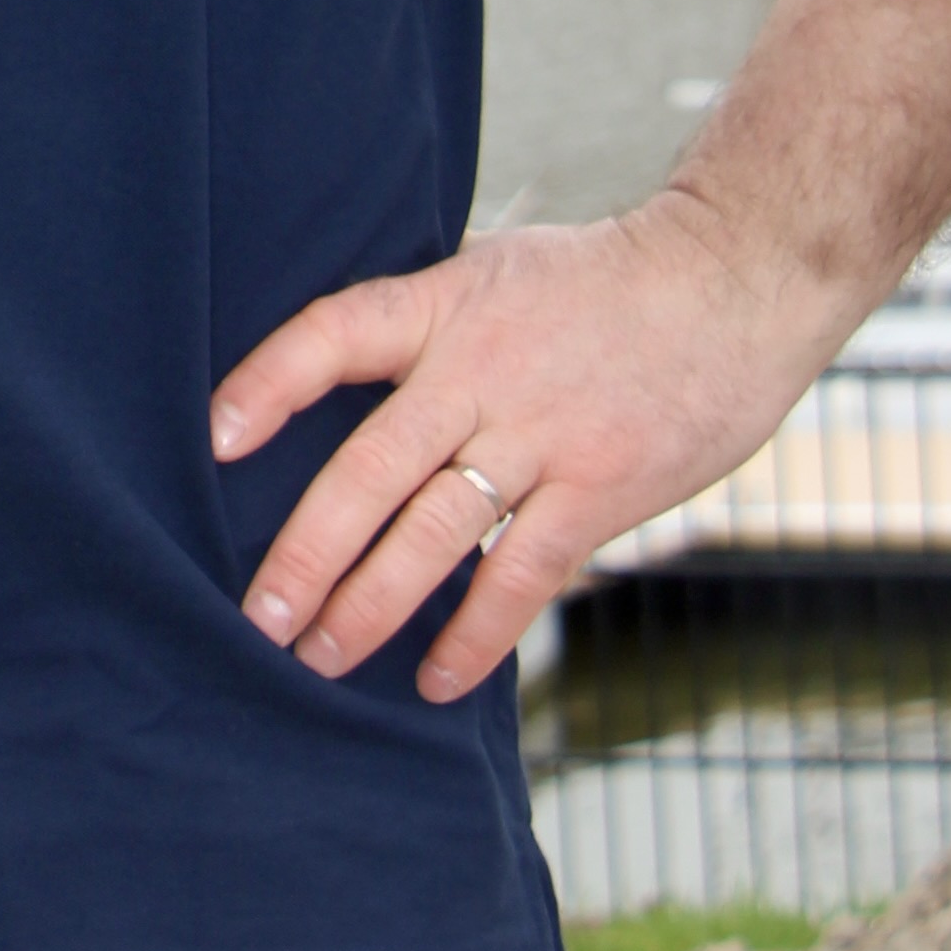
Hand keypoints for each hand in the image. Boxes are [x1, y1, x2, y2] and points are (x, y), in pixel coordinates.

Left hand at [209, 192, 855, 702]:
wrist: (738, 278)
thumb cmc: (604, 281)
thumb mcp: (498, 270)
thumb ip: (427, 327)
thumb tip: (339, 384)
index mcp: (446, 308)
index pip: (336, 334)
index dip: (269, 382)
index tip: (212, 438)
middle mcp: (482, 372)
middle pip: (371, 467)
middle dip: (307, 550)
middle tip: (257, 617)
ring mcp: (543, 435)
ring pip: (435, 533)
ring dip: (370, 604)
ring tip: (318, 657)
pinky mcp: (601, 489)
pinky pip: (522, 575)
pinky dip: (474, 633)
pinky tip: (435, 679)